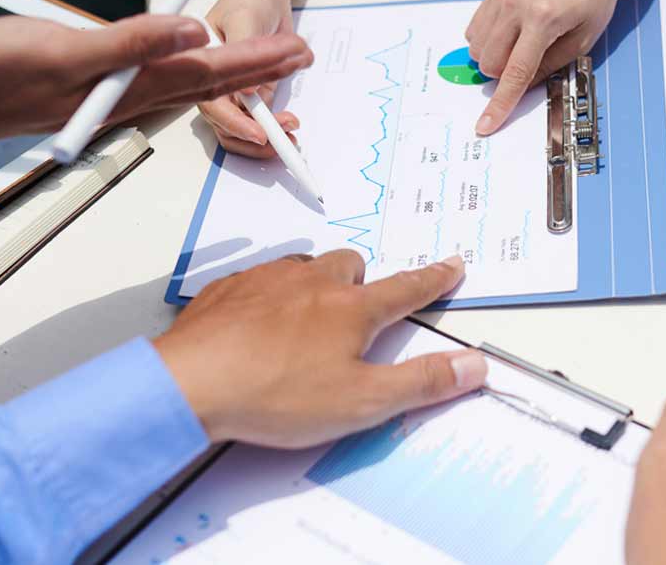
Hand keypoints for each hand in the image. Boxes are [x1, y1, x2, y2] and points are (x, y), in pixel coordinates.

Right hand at [0, 14, 311, 170]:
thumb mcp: (64, 51)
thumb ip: (131, 42)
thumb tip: (193, 31)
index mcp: (131, 84)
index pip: (210, 69)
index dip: (258, 60)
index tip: (299, 49)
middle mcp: (128, 93)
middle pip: (207, 78)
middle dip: (258, 68)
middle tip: (301, 54)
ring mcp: (108, 92)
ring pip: (183, 81)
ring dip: (228, 71)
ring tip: (264, 64)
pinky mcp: (86, 86)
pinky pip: (153, 78)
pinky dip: (182, 69)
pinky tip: (184, 63)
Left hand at [152, 251, 486, 446]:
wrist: (190, 383)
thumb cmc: (277, 394)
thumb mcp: (362, 402)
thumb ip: (422, 382)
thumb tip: (475, 364)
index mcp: (352, 309)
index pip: (407, 289)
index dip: (434, 278)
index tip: (451, 264)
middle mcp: (313, 283)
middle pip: (351, 267)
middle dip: (362, 283)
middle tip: (357, 313)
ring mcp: (267, 281)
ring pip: (304, 269)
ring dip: (314, 286)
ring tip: (305, 324)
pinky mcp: (228, 290)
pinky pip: (259, 282)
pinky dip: (268, 298)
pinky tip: (256, 329)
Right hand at [198, 0, 302, 157]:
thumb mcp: (245, 18)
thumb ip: (244, 52)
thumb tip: (248, 91)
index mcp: (203, 67)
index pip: (215, 107)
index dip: (236, 125)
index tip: (260, 135)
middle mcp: (216, 85)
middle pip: (229, 128)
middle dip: (256, 138)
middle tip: (285, 136)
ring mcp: (237, 92)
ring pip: (247, 128)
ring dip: (270, 134)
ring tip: (292, 128)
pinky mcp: (256, 93)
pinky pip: (265, 117)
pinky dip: (280, 120)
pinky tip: (293, 116)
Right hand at [465, 0, 637, 133]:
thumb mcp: (584, 38)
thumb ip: (551, 65)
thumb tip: (522, 87)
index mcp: (544, 19)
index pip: (515, 73)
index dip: (500, 104)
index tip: (485, 125)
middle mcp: (517, 5)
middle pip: (489, 62)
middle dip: (503, 76)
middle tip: (530, 64)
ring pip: (478, 47)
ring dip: (494, 58)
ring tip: (522, 46)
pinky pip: (475, 28)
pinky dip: (487, 41)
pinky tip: (510, 34)